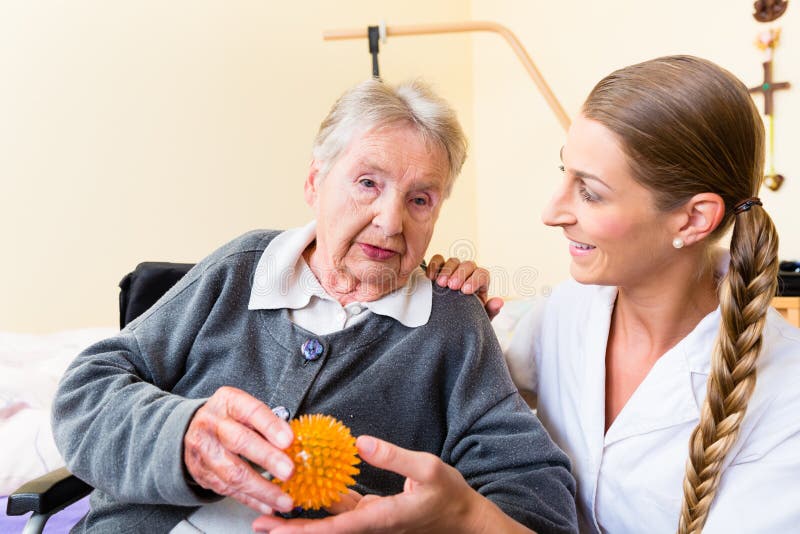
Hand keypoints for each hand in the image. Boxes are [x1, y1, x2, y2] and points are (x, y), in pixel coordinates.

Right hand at [183, 386, 295, 514]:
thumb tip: (294, 442)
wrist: (193, 428)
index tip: (289, 441)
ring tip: (284, 499)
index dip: (270, 427)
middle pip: (240, 442)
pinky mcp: (203, 473)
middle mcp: (213, 424)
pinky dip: (251, 500)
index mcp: (228, 402)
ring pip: (233, 473)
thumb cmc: (229, 417)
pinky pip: (229, 490)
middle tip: (289, 471)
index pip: (251, 412)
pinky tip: (268, 506)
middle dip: (267, 458)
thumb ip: (268, 422)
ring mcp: (205, 450)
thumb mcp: (246, 408)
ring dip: (262, 489)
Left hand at [252, 435, 498, 533]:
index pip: (336, 528)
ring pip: (330, 522)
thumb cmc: (449, 497)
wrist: (464, 521)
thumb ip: (393, 456)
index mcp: (381, 518)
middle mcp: (371, 524)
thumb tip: (360, 442)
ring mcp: (372, 520)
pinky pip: (343, 510)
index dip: (305, 530)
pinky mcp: (375, 513)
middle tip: (259, 523)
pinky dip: (323, 504)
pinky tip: (308, 492)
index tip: (278, 529)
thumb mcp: (427, 469)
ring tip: (272, 511)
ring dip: (301, 518)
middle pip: (325, 530)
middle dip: (290, 530)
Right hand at [425, 254, 503, 319]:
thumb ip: (490, 311)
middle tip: (452, 286)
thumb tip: (499, 301)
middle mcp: (468, 273)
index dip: (475, 280)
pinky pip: (437, 260)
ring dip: (446, 270)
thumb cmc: (465, 320)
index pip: (482, 274)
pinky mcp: (438, 270)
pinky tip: (430, 277)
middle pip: (468, 265)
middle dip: (460, 274)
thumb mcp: (478, 318)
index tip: (465, 291)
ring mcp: (453, 270)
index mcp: (480, 283)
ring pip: (453, 261)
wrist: (447, 324)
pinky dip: (434, 266)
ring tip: (440, 284)